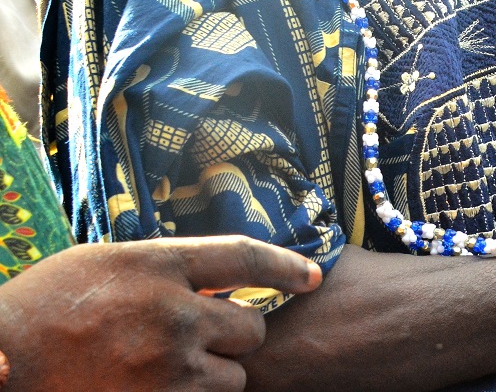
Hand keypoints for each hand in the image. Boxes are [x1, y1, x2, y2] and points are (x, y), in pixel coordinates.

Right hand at [0, 235, 320, 390]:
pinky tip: (160, 389)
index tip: (313, 276)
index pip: (246, 256)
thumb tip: (217, 273)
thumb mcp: (106, 264)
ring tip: (166, 371)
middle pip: (251, 328)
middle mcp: (171, 312)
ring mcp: (165, 366)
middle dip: (235, 338)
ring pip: (233, 378)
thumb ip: (166, 266)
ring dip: (213, 379)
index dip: (288, 265)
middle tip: (200, 341)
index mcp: (159, 264)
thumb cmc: (43, 309)